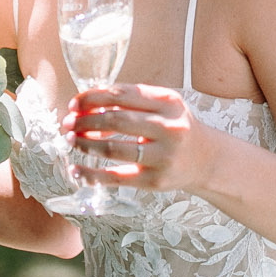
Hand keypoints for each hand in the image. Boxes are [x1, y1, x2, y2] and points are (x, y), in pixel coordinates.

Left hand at [66, 83, 217, 192]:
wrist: (207, 160)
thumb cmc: (175, 128)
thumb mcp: (163, 106)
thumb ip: (132, 100)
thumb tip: (86, 103)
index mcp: (168, 102)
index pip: (121, 95)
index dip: (92, 98)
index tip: (74, 104)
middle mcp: (168, 127)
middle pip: (116, 120)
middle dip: (85, 121)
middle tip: (68, 124)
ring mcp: (163, 156)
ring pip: (113, 148)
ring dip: (86, 144)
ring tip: (73, 141)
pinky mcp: (156, 181)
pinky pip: (117, 177)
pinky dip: (92, 175)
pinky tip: (76, 170)